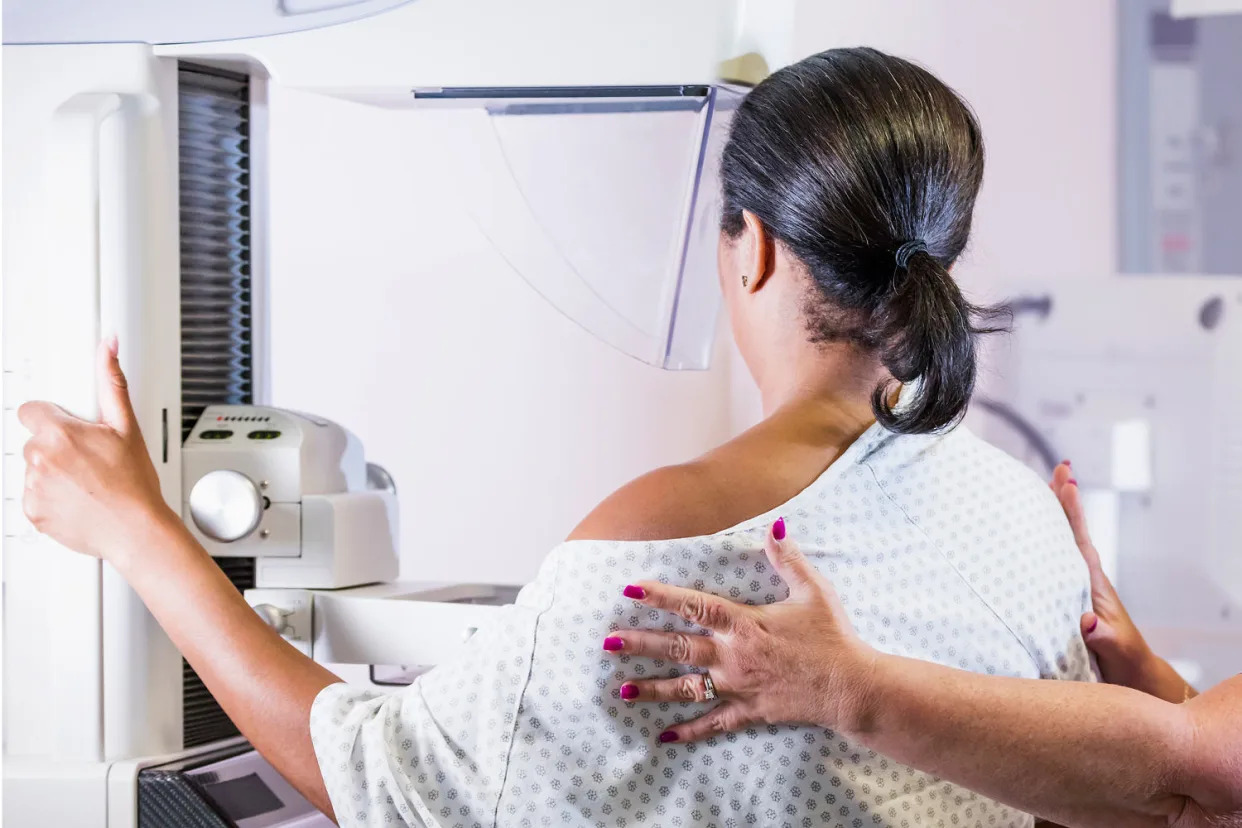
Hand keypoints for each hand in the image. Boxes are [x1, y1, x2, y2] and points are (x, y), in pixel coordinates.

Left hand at [18, 338, 174, 561]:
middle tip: (87, 459)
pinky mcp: (33, 511)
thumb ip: (112, 383)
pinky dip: (50, 497)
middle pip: (34, 441)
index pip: (30, 411)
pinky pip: (34, 496)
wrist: (135, 530)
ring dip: (52, 472)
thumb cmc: (134, 484)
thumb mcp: (127, 427)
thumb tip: (107, 348)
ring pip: (34, 469)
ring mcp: (34, 487)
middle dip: (56, 447)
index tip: (67, 429)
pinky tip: (77, 498)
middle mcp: (40, 459)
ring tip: (85, 482)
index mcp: (59, 433)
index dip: (51, 419)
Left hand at [604, 520, 877, 742]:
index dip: (661, 596)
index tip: (630, 589)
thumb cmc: (833, 636)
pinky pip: (713, 723)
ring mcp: (739, 686)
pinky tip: (663, 735)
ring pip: (686, 687)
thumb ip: (788, 559)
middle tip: (608, 642)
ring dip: (653, 688)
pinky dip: (688, 730)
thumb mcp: (813, 591)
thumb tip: (775, 526)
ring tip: (622, 689)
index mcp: (745, 623)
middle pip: (677, 648)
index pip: (694, 606)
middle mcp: (734, 656)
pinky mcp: (750, 711)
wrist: (851, 687)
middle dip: (640, 644)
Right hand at [1050, 462, 1193, 701]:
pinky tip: (1028, 538)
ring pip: (1060, 546)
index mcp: (1095, 586)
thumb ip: (1104, 637)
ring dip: (1053, 518)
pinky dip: (1041, 545)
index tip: (1068, 482)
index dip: (1073, 513)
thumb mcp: (1115, 652)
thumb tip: (1090, 621)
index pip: (1081, 542)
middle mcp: (1085, 582)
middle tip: (1060, 469)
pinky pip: (1050, 565)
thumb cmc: (1124, 665)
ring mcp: (1076, 590)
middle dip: (1064, 502)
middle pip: (1071, 534)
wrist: (1132, 679)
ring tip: (1043, 488)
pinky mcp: (1065, 601)